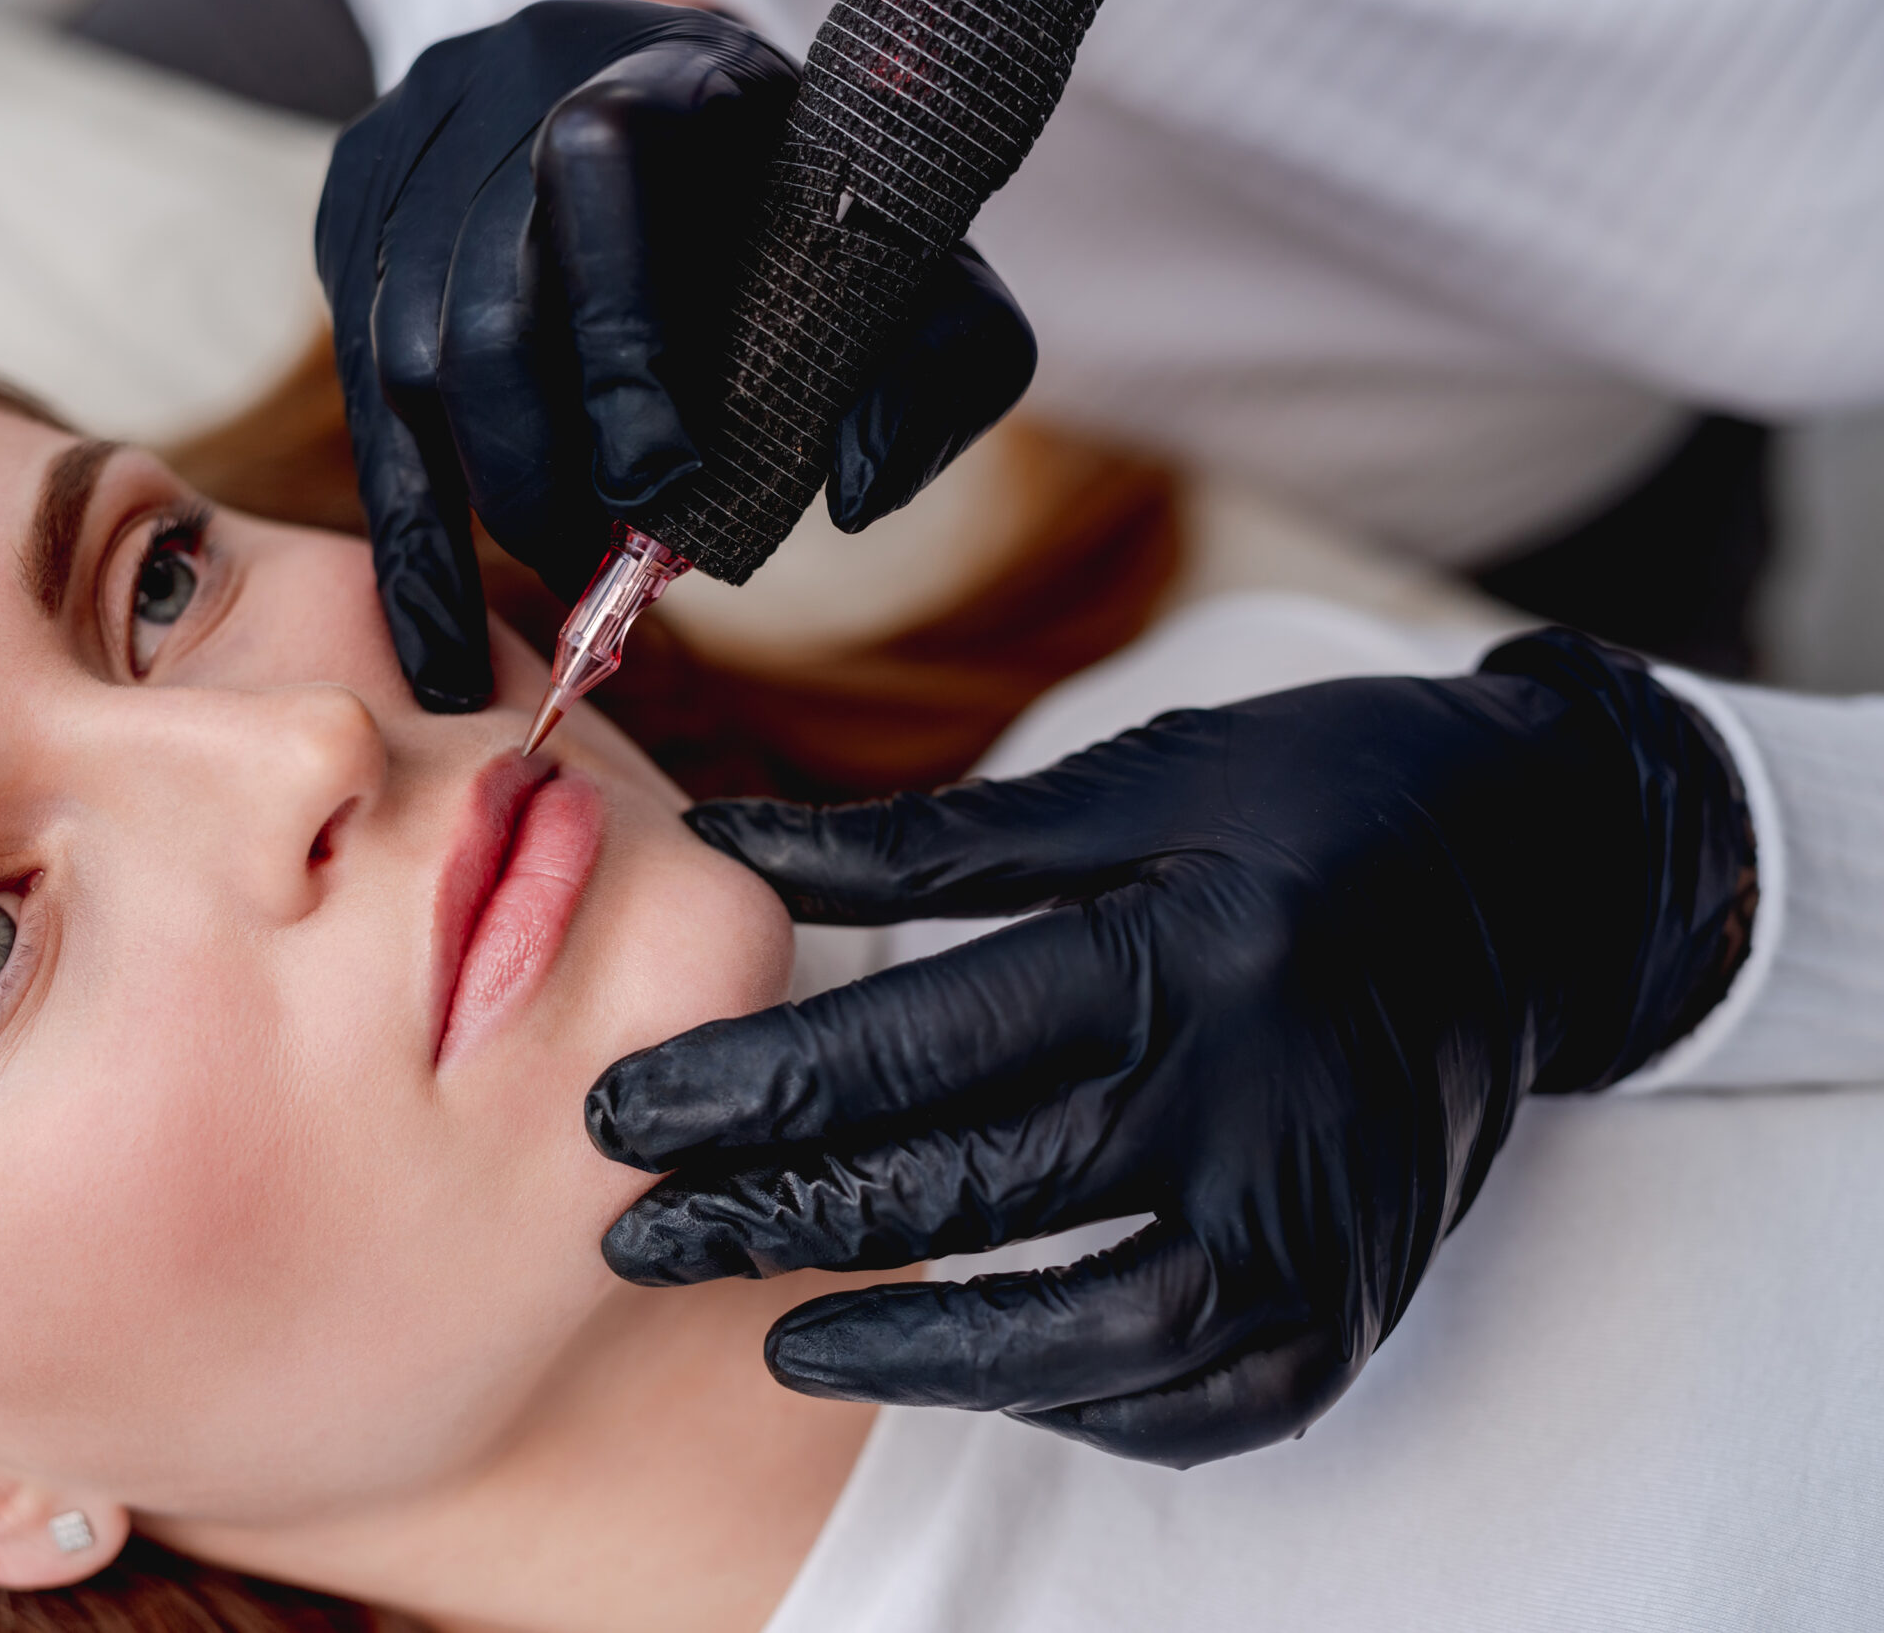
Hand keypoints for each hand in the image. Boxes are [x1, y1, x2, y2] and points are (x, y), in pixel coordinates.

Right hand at [315, 0, 1037, 710]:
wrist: (665, 87)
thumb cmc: (793, 193)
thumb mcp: (903, 241)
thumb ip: (937, 354)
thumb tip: (859, 494)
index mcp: (650, 70)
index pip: (594, 175)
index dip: (617, 338)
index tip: (663, 483)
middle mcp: (500, 94)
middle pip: (480, 306)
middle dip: (539, 474)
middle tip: (600, 574)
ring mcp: (406, 154)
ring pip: (397, 360)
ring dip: (472, 511)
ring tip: (545, 601)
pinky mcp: (354, 218)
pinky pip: (360, 394)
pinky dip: (405, 533)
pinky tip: (440, 637)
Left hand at [586, 631, 1756, 1465]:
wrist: (1555, 873)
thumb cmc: (1321, 798)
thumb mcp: (1136, 780)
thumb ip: (930, 844)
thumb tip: (729, 846)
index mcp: (1187, 942)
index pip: (921, 1044)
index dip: (750, 1089)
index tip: (624, 1116)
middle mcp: (1259, 1095)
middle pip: (972, 1188)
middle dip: (779, 1221)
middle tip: (641, 1237)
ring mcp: (1321, 1217)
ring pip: (1085, 1333)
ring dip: (914, 1353)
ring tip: (779, 1342)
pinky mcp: (1361, 1294)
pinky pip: (1203, 1397)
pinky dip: (1078, 1400)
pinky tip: (977, 1379)